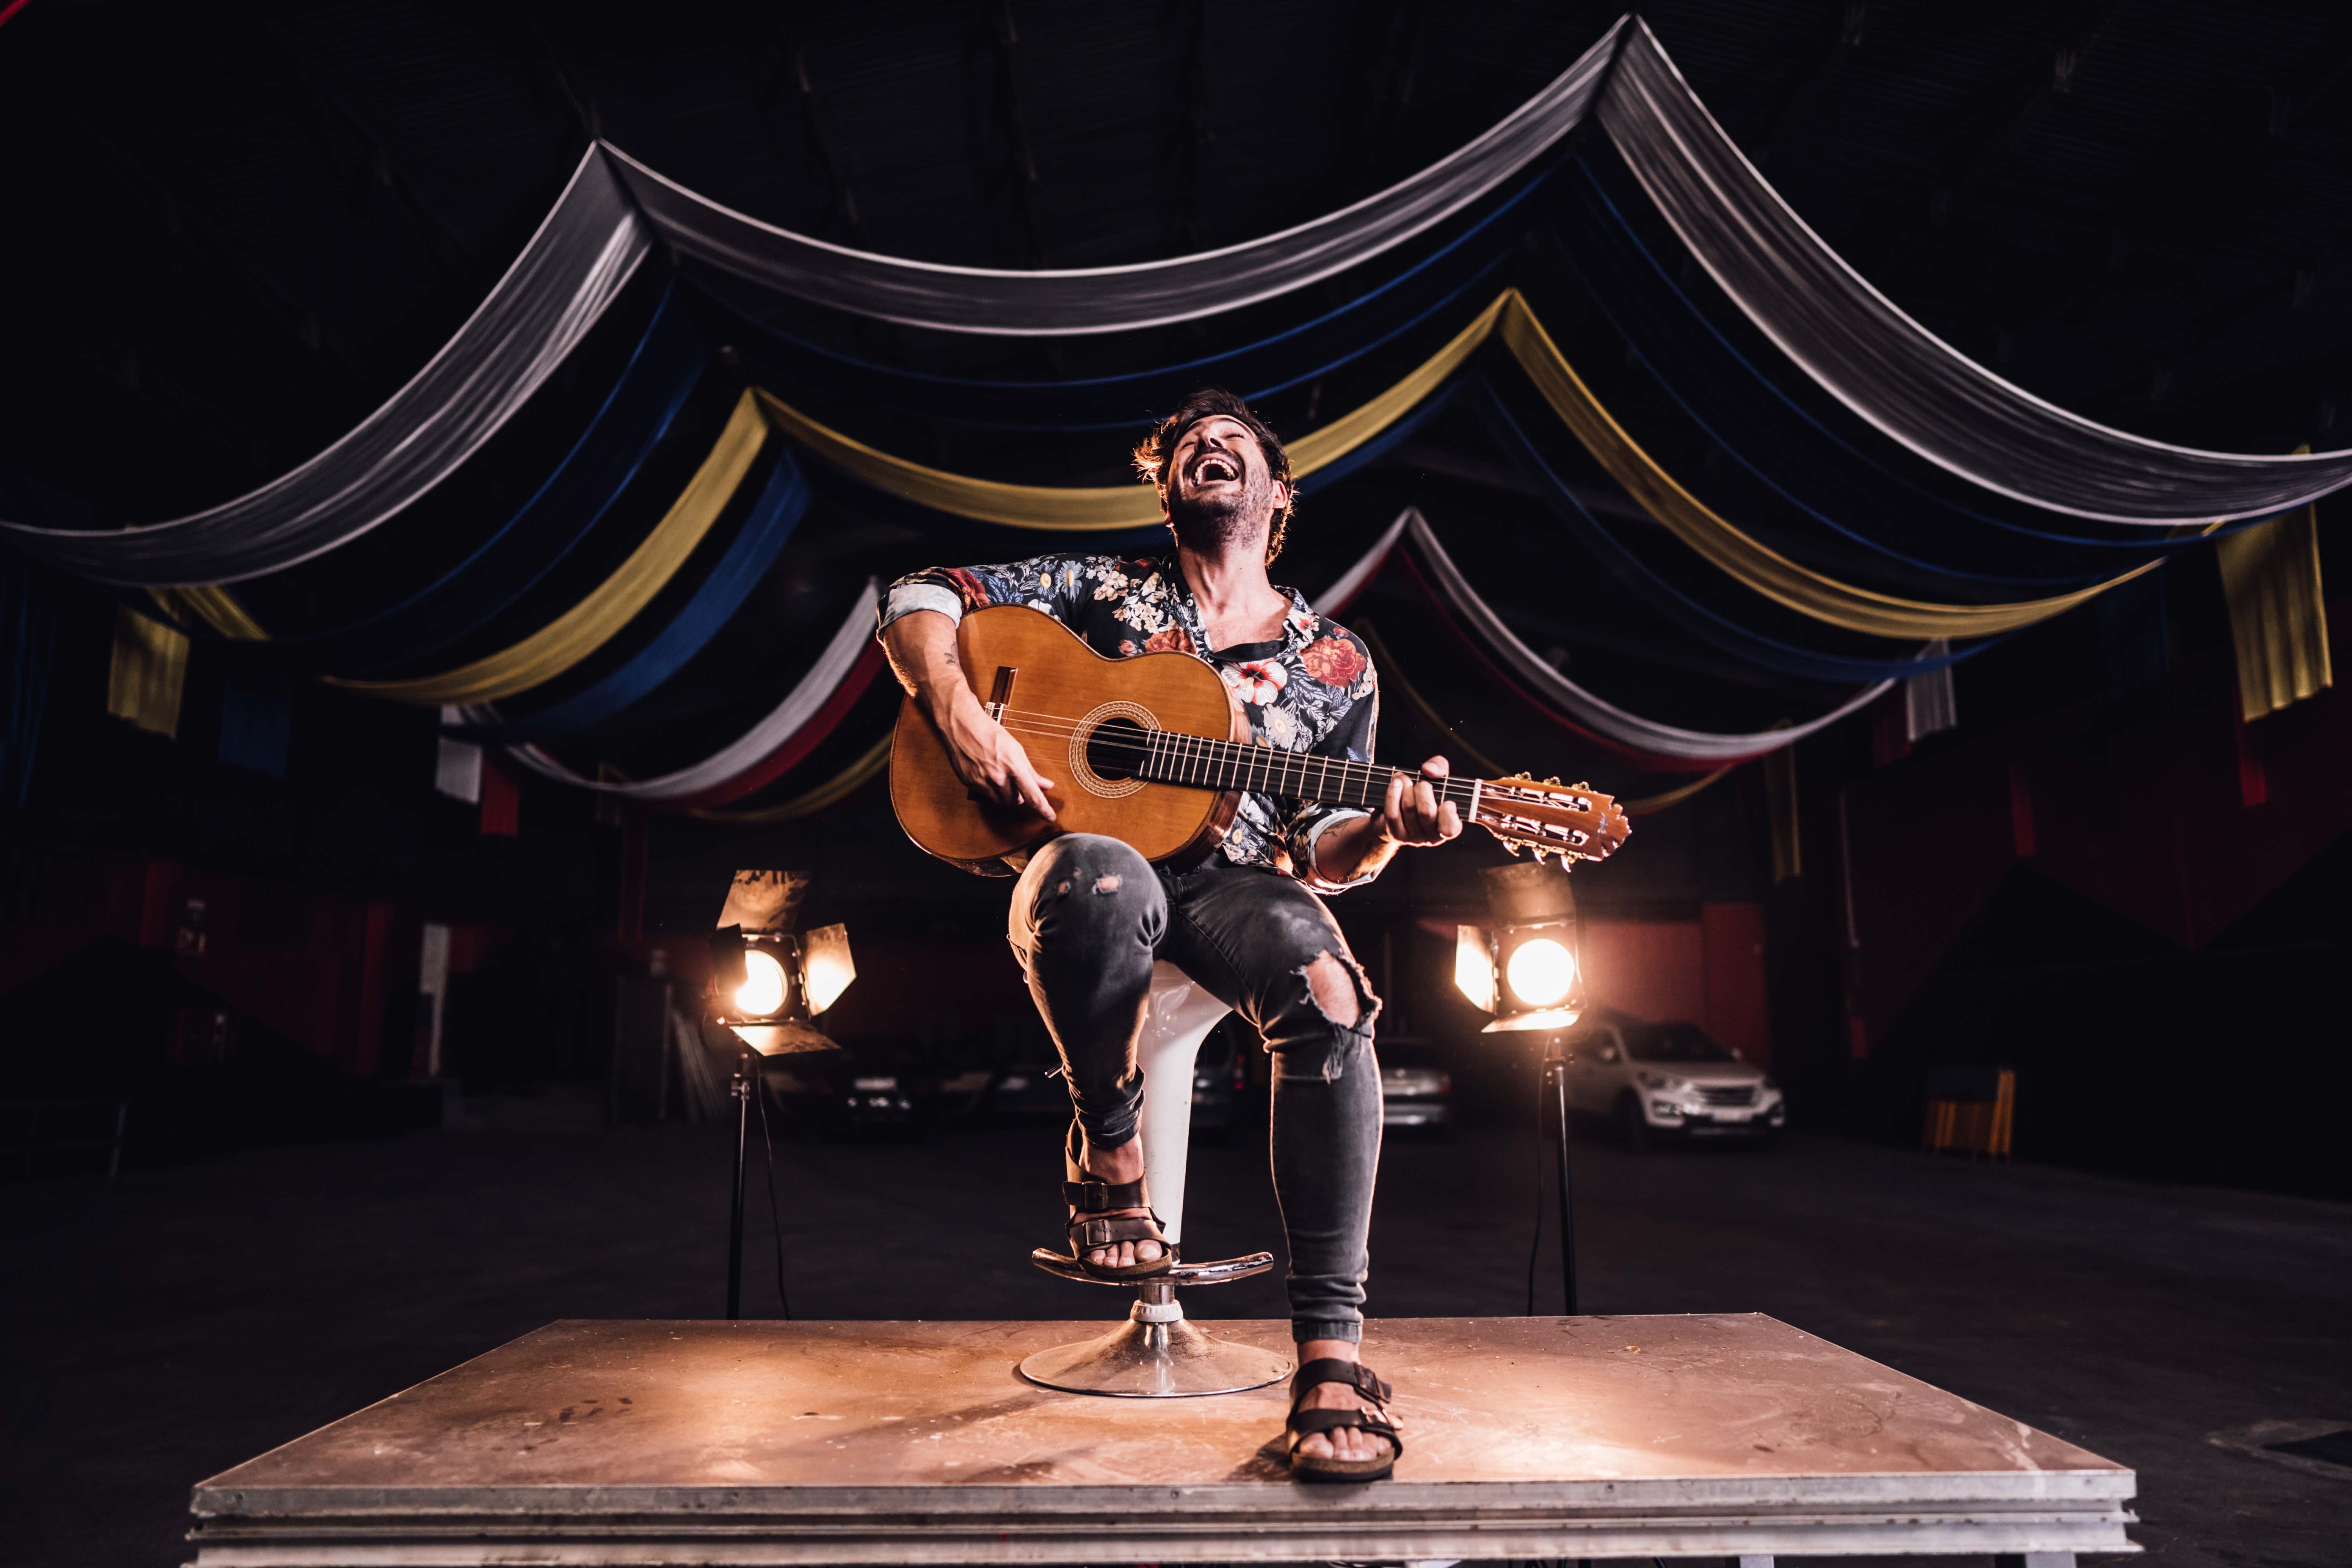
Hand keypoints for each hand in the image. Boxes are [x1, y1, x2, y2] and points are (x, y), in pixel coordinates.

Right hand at [943, 698, 1056, 819]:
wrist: (962, 726)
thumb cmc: (990, 733)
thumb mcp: (1016, 749)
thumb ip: (1030, 771)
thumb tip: (1046, 785)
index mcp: (1013, 767)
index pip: (1032, 796)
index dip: (1043, 809)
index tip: (1050, 817)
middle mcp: (998, 778)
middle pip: (1016, 802)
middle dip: (1020, 796)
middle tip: (1018, 783)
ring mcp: (982, 782)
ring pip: (1001, 801)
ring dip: (1006, 795)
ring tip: (1002, 777)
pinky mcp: (971, 784)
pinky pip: (987, 796)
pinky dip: (992, 790)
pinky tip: (989, 775)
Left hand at [1377, 754, 1461, 847]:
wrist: (1399, 811)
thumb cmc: (1424, 794)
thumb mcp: (1437, 779)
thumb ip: (1440, 767)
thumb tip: (1429, 770)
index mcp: (1448, 826)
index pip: (1451, 828)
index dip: (1449, 813)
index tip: (1447, 802)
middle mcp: (1431, 836)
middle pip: (1426, 812)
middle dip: (1423, 790)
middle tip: (1421, 783)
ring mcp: (1412, 837)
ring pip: (1409, 809)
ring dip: (1406, 787)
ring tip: (1403, 778)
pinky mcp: (1395, 834)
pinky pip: (1392, 814)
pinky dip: (1393, 794)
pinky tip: (1395, 783)